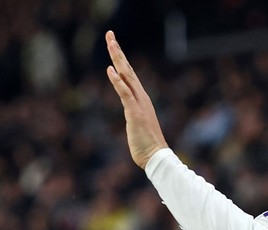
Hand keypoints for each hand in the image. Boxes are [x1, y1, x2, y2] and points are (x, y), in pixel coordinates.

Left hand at [105, 31, 168, 168]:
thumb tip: (130, 111)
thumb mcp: (137, 124)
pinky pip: (125, 94)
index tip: (113, 44)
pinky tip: (110, 69)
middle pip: (127, 69)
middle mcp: (141, 97)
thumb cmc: (146, 144)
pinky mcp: (135, 112)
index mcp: (140, 98)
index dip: (120, 58)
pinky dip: (117, 81)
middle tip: (110, 34)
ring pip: (126, 76)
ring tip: (111, 43)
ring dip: (118, 59)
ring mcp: (139, 103)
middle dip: (117, 51)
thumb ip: (133, 113)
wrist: (156, 157)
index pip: (128, 74)